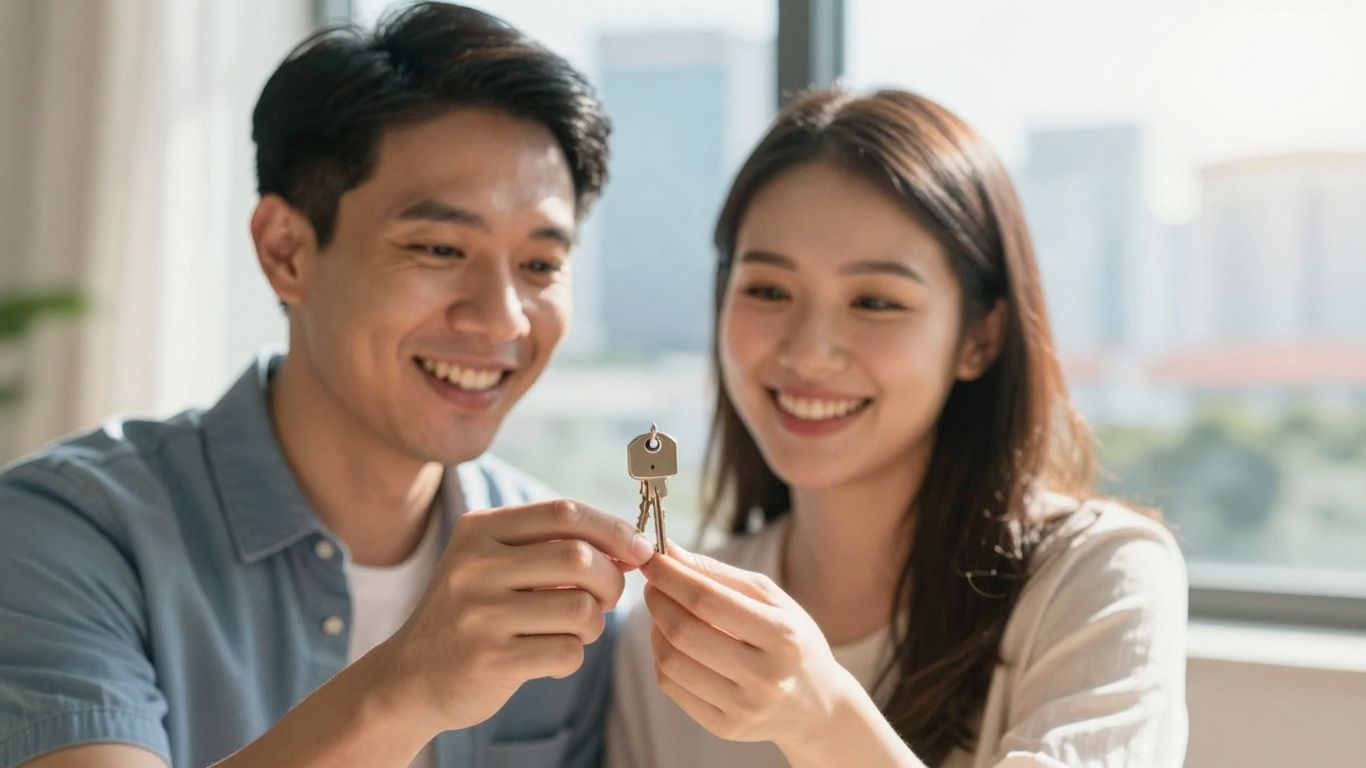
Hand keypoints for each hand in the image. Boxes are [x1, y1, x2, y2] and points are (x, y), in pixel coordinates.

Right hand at [375, 498, 657, 734]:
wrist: (410, 676)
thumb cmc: (473, 614)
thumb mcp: (495, 564)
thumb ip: (554, 547)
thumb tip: (632, 547)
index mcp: (479, 530)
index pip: (564, 512)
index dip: (613, 529)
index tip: (639, 550)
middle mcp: (474, 565)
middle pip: (580, 559)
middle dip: (611, 580)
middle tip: (607, 597)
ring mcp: (479, 614)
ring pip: (581, 608)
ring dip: (594, 623)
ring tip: (574, 629)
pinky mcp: (489, 660)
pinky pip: (567, 652)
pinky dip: (573, 656)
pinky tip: (550, 655)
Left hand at [641, 542, 865, 756]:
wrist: (816, 704)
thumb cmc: (791, 639)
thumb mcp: (771, 598)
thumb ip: (719, 574)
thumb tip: (669, 553)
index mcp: (783, 636)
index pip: (707, 600)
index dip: (670, 576)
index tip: (651, 557)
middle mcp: (766, 676)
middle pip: (684, 631)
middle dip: (658, 599)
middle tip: (654, 584)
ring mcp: (745, 707)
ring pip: (671, 661)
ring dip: (655, 629)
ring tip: (664, 613)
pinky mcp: (726, 727)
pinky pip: (672, 687)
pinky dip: (662, 658)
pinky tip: (674, 644)